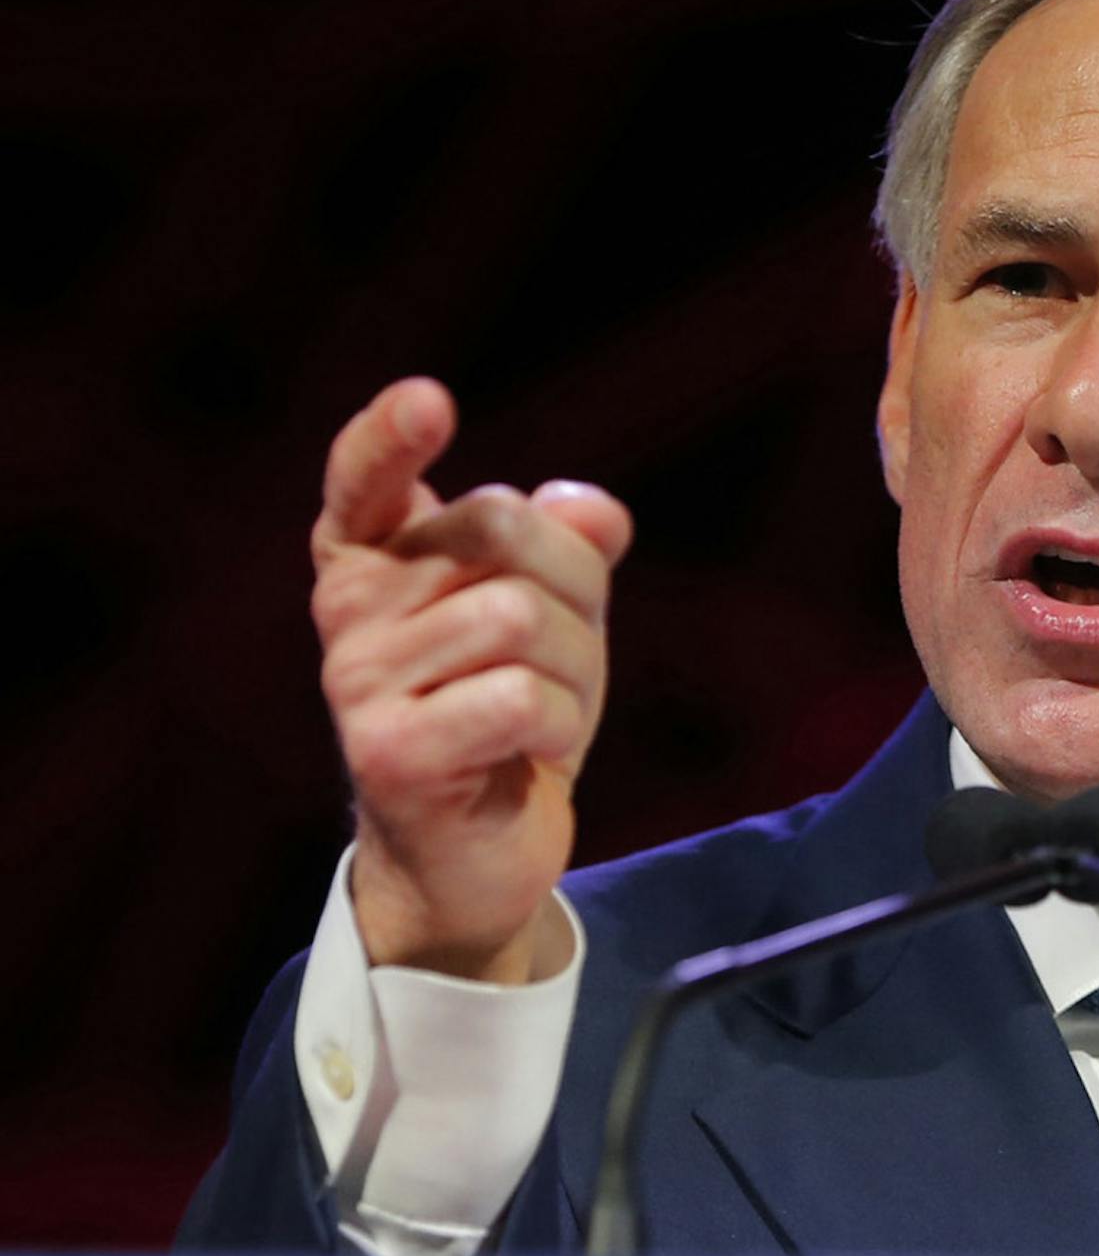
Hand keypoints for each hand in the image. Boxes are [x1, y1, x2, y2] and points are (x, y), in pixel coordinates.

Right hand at [311, 378, 633, 981]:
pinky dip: (557, 726)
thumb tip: (593, 508)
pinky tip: (533, 755)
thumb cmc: (512, 720)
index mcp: (374, 561)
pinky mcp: (389, 751)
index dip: (388, 436)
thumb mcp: (559, 621)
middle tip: (562, 663)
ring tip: (545, 718)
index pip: (363, 481)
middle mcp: (348, 609)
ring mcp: (357, 680)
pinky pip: (518, 698)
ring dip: (574, 672)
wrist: (479, 854)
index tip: (429, 400)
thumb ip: (569, 551)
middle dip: (572, 591)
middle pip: (500, 529)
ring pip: (518, 617)